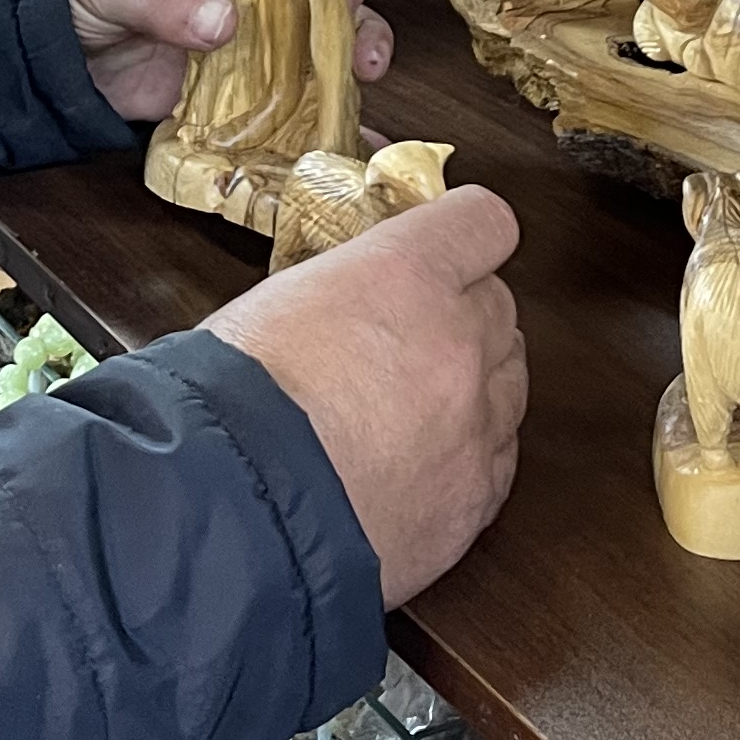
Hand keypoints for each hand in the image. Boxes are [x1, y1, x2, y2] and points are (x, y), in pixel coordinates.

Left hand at [69, 0, 390, 126]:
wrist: (37, 32)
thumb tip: (222, 23)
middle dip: (347, 7)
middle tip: (358, 36)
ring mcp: (243, 25)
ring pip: (309, 38)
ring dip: (341, 58)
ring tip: (360, 77)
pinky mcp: (230, 77)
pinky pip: (277, 93)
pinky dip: (309, 112)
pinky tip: (340, 128)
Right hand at [205, 186, 524, 608]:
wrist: (234, 516)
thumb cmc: (229, 404)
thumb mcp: (275, 303)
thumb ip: (343, 291)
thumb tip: (357, 301)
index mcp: (406, 274)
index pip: (483, 223)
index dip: (463, 238)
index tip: (447, 252)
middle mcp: (459, 340)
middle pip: (498, 306)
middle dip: (459, 316)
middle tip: (406, 342)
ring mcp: (476, 424)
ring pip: (510, 383)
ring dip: (472, 386)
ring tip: (406, 412)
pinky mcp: (475, 499)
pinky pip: (499, 459)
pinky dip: (467, 457)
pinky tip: (416, 468)